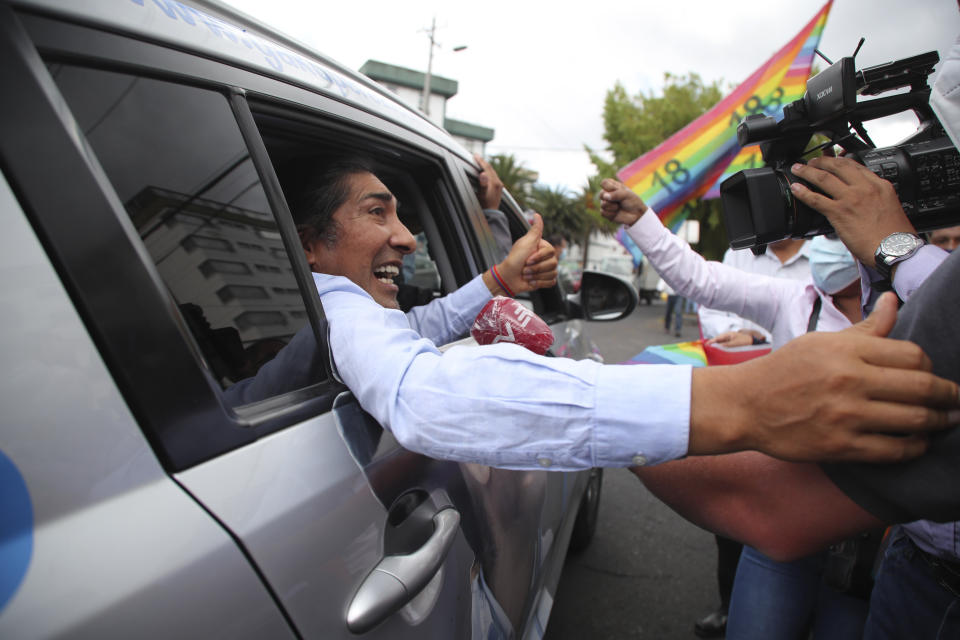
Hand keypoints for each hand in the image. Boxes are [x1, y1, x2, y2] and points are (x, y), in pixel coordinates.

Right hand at [475, 153, 503, 209]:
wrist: (492, 215)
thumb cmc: (485, 207)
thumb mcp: (482, 195)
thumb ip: (483, 184)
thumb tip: (483, 174)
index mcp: (494, 183)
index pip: (487, 168)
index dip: (480, 161)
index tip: (475, 155)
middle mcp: (498, 183)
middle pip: (490, 169)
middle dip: (483, 162)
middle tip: (476, 157)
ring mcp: (499, 186)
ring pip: (492, 173)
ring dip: (486, 167)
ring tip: (480, 163)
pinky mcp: (498, 189)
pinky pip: (493, 177)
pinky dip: (488, 172)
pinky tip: (485, 173)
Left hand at [485, 213, 557, 294]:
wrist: (508, 277)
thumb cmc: (515, 259)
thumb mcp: (526, 242)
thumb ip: (535, 230)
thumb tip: (537, 214)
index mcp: (543, 248)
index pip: (551, 252)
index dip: (538, 257)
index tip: (527, 259)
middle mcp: (546, 258)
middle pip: (553, 263)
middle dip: (536, 268)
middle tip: (525, 268)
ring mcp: (547, 270)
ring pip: (552, 273)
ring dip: (536, 276)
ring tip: (526, 274)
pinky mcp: (546, 280)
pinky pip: (551, 282)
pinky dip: (539, 283)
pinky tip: (531, 281)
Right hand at [599, 178, 648, 225]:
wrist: (636, 215)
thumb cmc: (632, 202)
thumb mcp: (626, 194)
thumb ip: (616, 194)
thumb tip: (605, 196)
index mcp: (613, 186)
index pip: (604, 183)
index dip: (609, 187)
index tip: (617, 190)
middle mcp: (607, 194)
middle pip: (601, 194)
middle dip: (610, 198)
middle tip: (619, 200)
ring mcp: (606, 203)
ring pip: (603, 204)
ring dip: (613, 207)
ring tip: (619, 207)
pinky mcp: (605, 212)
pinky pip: (603, 212)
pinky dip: (612, 213)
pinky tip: (617, 213)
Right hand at [690, 292, 959, 462]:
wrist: (745, 405)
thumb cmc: (784, 370)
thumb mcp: (822, 341)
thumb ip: (865, 329)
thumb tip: (894, 301)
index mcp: (846, 351)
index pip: (912, 355)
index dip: (930, 367)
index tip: (933, 376)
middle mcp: (850, 381)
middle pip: (922, 388)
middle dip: (950, 397)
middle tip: (958, 401)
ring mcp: (846, 416)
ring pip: (914, 421)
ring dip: (939, 423)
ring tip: (946, 422)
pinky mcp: (841, 446)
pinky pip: (894, 450)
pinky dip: (915, 448)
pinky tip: (918, 443)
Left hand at [789, 157, 916, 267]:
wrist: (895, 249)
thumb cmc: (895, 235)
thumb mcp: (890, 205)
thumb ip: (875, 197)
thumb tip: (862, 199)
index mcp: (880, 185)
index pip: (856, 165)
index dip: (840, 160)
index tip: (831, 158)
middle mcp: (865, 188)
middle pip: (839, 166)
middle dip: (822, 161)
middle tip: (812, 161)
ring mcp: (851, 199)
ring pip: (824, 178)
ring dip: (808, 171)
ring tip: (798, 169)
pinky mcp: (840, 212)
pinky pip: (816, 199)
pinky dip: (803, 192)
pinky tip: (795, 188)